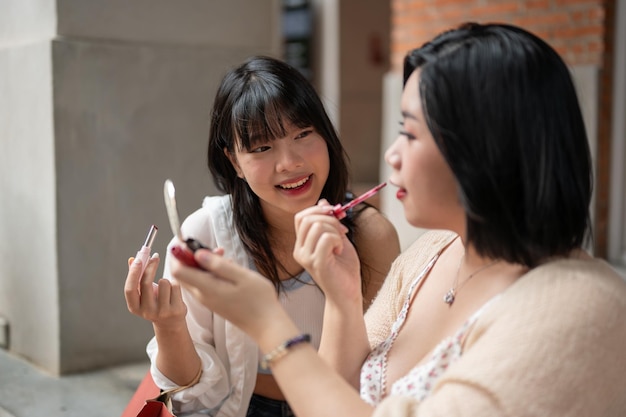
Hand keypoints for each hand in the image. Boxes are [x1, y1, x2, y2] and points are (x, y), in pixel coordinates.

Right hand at [124, 254, 186, 329]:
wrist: (170, 322)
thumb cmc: (155, 303)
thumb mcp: (144, 294)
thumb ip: (137, 278)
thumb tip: (132, 260)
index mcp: (135, 307)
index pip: (130, 289)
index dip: (133, 273)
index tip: (139, 259)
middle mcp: (147, 311)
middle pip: (146, 283)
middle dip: (151, 267)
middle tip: (155, 257)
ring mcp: (162, 312)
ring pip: (164, 282)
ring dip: (165, 280)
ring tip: (166, 288)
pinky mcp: (176, 310)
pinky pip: (175, 286)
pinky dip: (175, 285)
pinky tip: (174, 293)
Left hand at [169, 249, 284, 341]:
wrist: (266, 326)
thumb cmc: (259, 300)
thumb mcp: (242, 277)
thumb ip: (218, 265)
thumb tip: (198, 254)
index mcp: (207, 288)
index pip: (178, 270)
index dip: (180, 254)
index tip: (192, 243)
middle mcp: (202, 295)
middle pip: (183, 272)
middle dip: (193, 256)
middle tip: (214, 248)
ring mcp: (207, 300)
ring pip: (195, 277)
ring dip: (204, 263)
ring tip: (223, 255)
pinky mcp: (213, 302)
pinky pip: (204, 283)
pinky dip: (211, 272)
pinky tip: (228, 268)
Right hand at [293, 200, 361, 305]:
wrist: (348, 294)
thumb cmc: (344, 269)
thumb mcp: (338, 239)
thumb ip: (330, 222)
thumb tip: (324, 201)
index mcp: (302, 244)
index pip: (301, 216)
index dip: (319, 210)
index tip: (337, 215)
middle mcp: (299, 251)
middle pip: (308, 218)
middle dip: (330, 218)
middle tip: (343, 230)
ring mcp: (305, 258)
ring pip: (318, 226)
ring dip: (335, 230)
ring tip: (340, 244)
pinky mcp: (316, 264)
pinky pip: (326, 238)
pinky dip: (337, 240)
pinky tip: (339, 250)